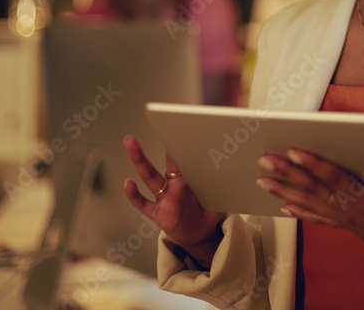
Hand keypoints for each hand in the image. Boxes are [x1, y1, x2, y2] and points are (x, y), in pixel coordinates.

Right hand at [123, 135, 224, 266]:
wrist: (202, 236)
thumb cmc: (208, 212)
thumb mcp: (219, 196)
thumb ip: (222, 183)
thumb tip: (234, 168)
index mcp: (188, 177)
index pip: (183, 157)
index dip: (181, 143)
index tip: (179, 126)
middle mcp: (173, 184)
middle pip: (163, 163)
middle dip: (160, 143)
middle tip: (150, 127)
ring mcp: (164, 198)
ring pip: (149, 177)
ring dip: (139, 160)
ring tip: (131, 143)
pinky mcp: (158, 214)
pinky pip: (143, 203)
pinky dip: (135, 195)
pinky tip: (128, 184)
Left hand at [257, 149, 363, 279]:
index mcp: (362, 202)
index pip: (333, 179)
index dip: (314, 164)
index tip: (295, 151)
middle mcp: (347, 211)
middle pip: (312, 188)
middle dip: (287, 173)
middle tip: (265, 160)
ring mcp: (344, 220)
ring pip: (309, 202)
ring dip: (284, 191)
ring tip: (263, 181)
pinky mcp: (346, 225)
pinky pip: (317, 218)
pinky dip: (300, 211)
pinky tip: (285, 207)